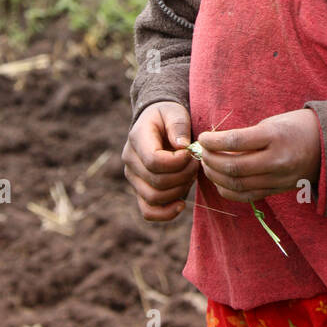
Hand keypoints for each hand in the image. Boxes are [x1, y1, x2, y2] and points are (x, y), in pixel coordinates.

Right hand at [122, 101, 196, 221]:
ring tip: (190, 176)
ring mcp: (133, 178)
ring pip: (154, 198)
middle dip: (184, 176)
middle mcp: (130, 161)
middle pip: (157, 182)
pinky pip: (148, 211)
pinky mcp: (140, 191)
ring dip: (179, 190)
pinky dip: (165, 213)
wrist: (158, 124)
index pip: (154, 161)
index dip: (178, 162)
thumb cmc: (168, 117)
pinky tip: (181, 204)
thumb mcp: (175, 112)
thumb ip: (178, 126)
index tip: (191, 153)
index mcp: (137, 139)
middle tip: (196, 164)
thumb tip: (182, 147)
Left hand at [193, 109, 321, 202]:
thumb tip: (216, 145)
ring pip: (237, 185)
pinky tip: (220, 181)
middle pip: (233, 167)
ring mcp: (277, 179)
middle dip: (210, 161)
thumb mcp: (273, 122)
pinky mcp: (277, 190)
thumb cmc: (297, 127)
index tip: (202, 138)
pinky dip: (228, 191)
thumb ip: (247, 136)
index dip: (212, 141)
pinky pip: (247, 196)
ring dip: (215, 176)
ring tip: (208, 166)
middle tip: (202, 153)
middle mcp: (276, 160)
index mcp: (275, 136)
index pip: (234, 142)